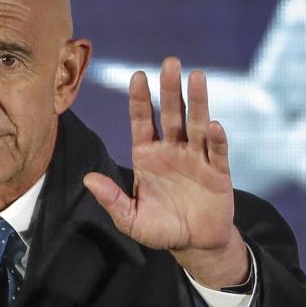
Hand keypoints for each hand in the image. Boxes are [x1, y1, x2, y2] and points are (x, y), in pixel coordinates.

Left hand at [83, 57, 248, 288]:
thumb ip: (111, 199)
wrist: (194, 244)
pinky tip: (212, 125)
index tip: (137, 76)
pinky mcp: (218, 172)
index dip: (140, 99)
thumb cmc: (160, 229)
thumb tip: (88, 179)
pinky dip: (215, 138)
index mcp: (147, 156)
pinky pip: (216, 152)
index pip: (142, 121)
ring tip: (196, 76)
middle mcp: (172, 150)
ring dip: (197, 100)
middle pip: (171, 114)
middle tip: (170, 62)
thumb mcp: (130, 219)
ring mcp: (196, 158)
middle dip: (169, 89)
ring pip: (196, 124)